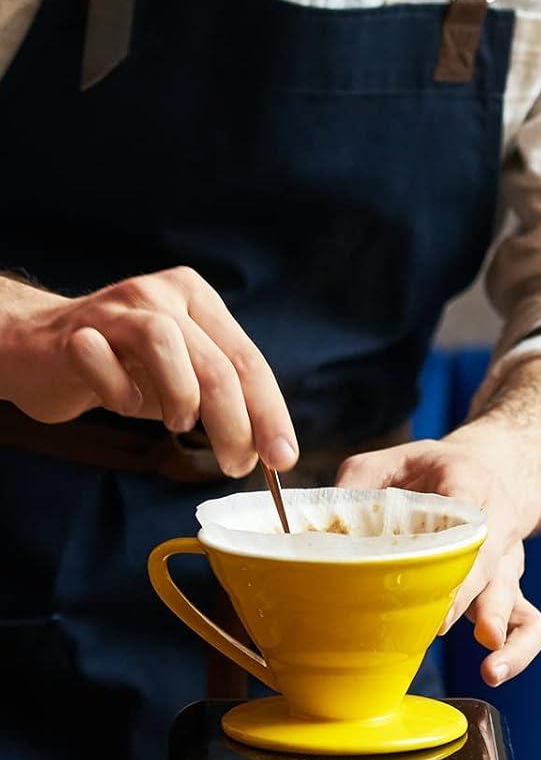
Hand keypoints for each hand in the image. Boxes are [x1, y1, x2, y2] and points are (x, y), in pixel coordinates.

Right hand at [0, 267, 297, 476]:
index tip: (283, 458)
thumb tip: (268, 450)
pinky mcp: (74, 331)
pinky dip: (117, 391)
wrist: (37, 348)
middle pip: (216, 362)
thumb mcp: (185, 380)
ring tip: (179, 424)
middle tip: (238, 464)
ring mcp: (116, 308)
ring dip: (181, 396)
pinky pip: (100, 359)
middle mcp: (162, 295)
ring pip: (165, 344)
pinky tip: (121, 403)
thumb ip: (226, 403)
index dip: (270, 413)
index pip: (249, 361)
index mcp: (199, 301)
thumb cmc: (123, 367)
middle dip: (236, 423)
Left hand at [336, 430, 540, 686]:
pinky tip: (494, 671)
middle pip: (494, 570)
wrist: (494, 472)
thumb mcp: (395, 458)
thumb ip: (361, 483)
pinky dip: (519, 649)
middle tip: (440, 627)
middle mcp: (498, 528)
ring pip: (520, 604)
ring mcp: (507, 565)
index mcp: (471, 486)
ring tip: (491, 671)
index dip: (454, 554)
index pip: (471, 518)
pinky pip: (531, 624)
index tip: (431, 585)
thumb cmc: (436, 471)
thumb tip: (323, 527)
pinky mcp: (508, 590)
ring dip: (509, 640)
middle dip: (474, 602)